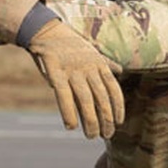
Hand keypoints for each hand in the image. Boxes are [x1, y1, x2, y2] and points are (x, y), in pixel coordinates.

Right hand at [27, 20, 123, 139]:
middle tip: (106, 135)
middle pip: (102, 98)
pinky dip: (68, 112)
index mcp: (99, 64)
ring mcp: (73, 70)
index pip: (114, 89)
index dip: (118, 108)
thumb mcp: (92, 52)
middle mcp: (89, 68)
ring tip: (91, 135)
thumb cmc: (69, 45)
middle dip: (106, 120)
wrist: (46, 31)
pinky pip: (64, 96)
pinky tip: (71, 126)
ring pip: (86, 100)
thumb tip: (120, 71)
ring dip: (90, 121)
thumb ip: (106, 64)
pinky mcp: (56, 73)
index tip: (118, 123)